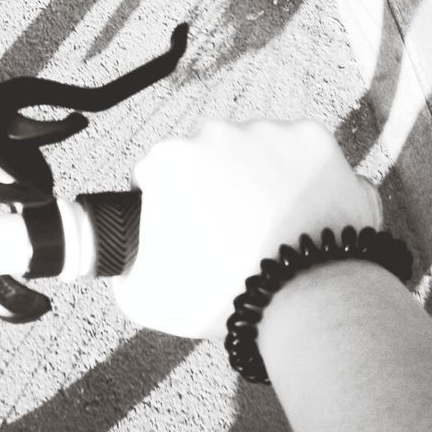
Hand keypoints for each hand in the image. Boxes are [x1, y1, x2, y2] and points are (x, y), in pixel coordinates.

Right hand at [112, 121, 381, 339]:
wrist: (309, 300)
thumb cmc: (223, 299)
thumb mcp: (143, 296)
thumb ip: (122, 267)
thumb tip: (120, 257)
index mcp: (167, 159)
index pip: (156, 173)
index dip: (167, 204)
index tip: (186, 230)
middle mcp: (215, 132)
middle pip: (205, 156)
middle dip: (212, 185)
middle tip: (231, 231)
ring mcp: (267, 131)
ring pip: (252, 150)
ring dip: (255, 176)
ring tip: (271, 224)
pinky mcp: (312, 138)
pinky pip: (296, 151)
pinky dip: (297, 174)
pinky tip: (299, 210)